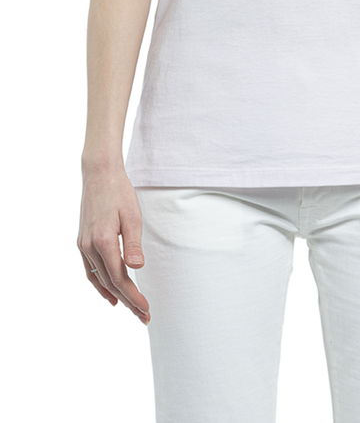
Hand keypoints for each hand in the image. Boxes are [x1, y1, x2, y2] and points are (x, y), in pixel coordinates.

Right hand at [77, 163, 150, 324]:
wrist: (99, 173)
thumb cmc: (120, 192)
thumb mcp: (132, 216)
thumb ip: (133, 243)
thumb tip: (136, 268)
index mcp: (103, 241)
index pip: (120, 277)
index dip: (133, 296)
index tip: (146, 309)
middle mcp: (89, 246)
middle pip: (110, 282)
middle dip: (128, 300)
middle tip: (144, 316)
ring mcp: (83, 244)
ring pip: (98, 278)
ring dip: (114, 294)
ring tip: (129, 308)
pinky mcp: (82, 241)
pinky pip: (90, 269)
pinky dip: (99, 284)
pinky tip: (109, 292)